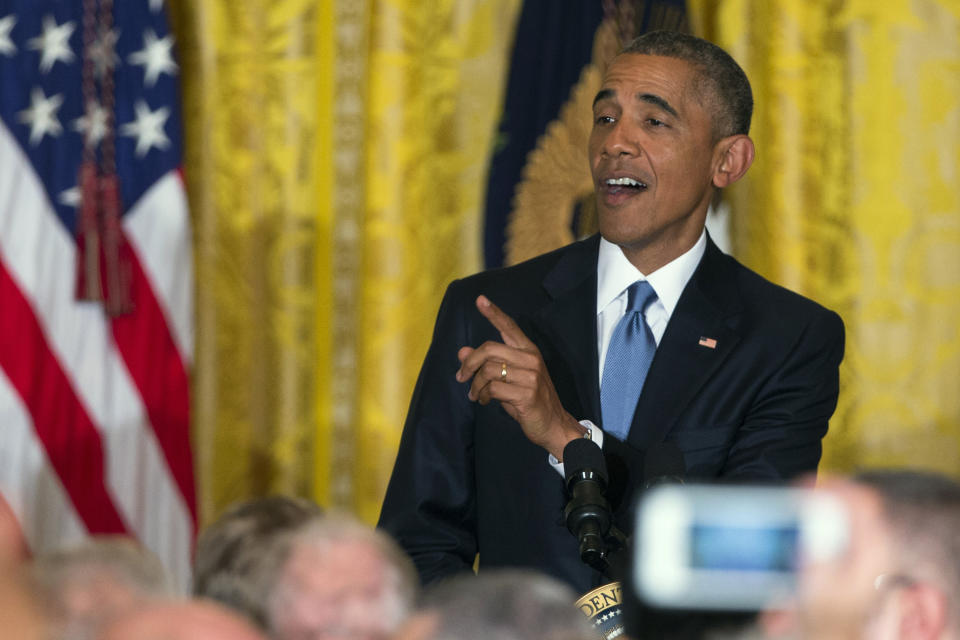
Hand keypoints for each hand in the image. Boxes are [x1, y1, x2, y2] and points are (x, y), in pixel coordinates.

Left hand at [455, 295, 584, 459]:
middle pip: (489, 349)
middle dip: (469, 364)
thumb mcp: (508, 379)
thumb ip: (488, 364)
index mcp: (528, 351)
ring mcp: (531, 376)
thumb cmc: (529, 401)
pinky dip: (483, 395)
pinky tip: (485, 401)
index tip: (479, 299)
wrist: (553, 425)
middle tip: (461, 377)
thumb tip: (461, 352)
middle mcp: (531, 359)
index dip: (493, 313)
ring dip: (476, 384)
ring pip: (489, 370)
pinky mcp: (527, 394)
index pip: (509, 327)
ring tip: (475, 395)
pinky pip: (493, 388)